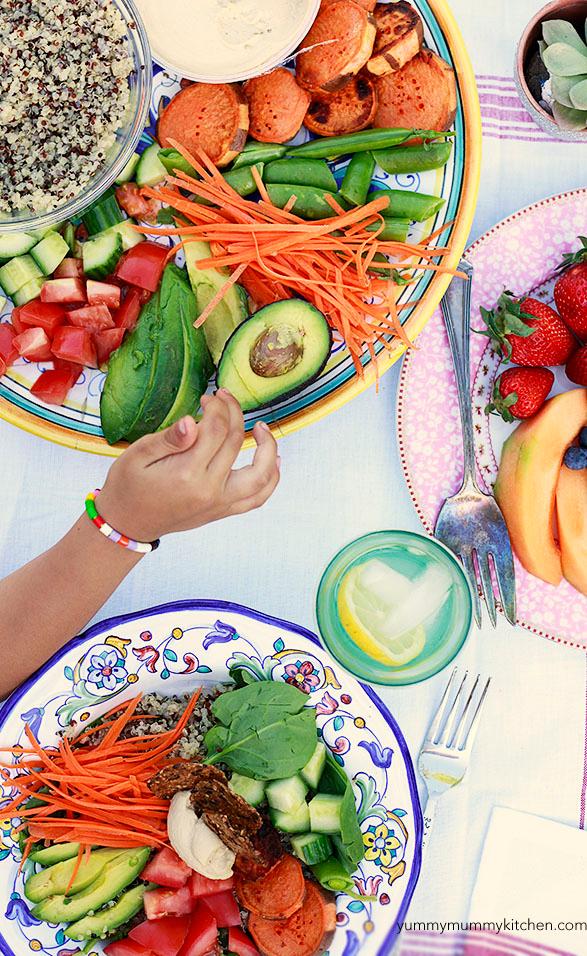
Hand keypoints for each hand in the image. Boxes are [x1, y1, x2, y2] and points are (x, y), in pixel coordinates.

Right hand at [97, 390, 279, 541]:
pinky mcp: (223, 511)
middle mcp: (209, 490)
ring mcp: (220, 503)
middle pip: (236, 442)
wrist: (127, 523)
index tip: (207, 398)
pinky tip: (274, 461)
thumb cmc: (128, 486)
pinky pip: (258, 498)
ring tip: (261, 428)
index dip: (215, 406)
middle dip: (233, 413)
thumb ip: (168, 439)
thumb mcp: (137, 455)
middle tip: (224, 399)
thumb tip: (191, 422)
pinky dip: (271, 479)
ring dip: (268, 448)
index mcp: (186, 473)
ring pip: (261, 475)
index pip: (216, 429)